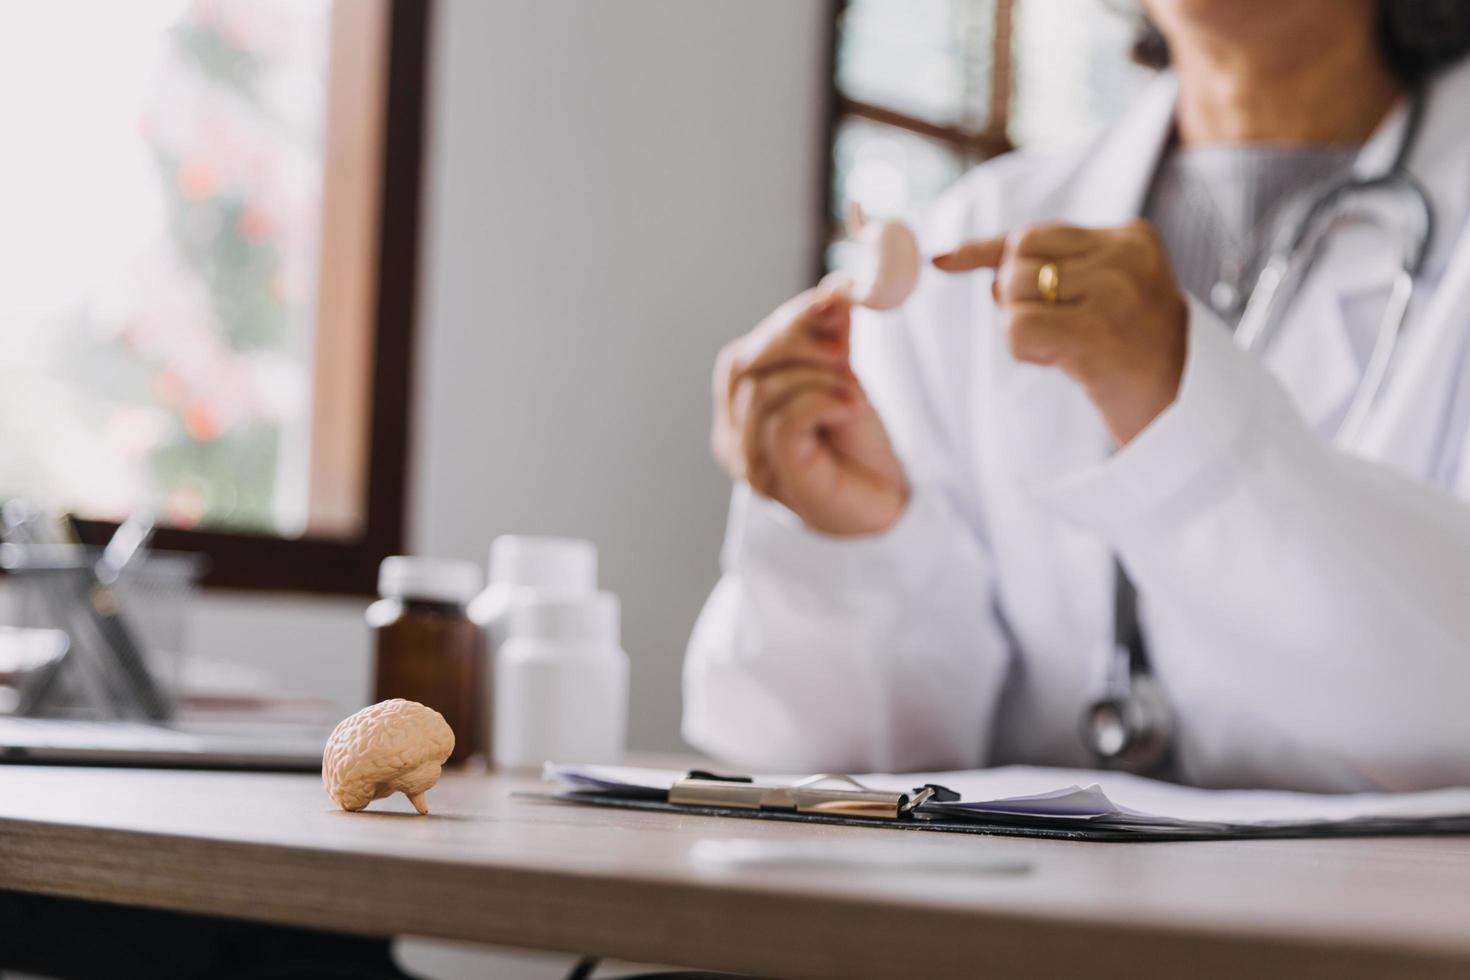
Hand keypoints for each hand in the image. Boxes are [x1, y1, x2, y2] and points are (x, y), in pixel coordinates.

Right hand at [711, 285, 908, 535]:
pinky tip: (847, 406)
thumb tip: (836, 289)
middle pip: (746, 367)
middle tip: (844, 347)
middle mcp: (733, 439)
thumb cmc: (854, 444)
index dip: (786, 324)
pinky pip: (787, 421)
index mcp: (738, 410)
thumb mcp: (839, 376)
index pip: (743, 356)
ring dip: (819, 378)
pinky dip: (821, 401)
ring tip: (851, 392)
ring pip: (767, 392)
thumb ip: (829, 338)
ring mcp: (751, 463)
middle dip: (801, 344)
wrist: (883, 500)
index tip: (833, 300)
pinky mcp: (779, 477)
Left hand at [932, 220, 1187, 445]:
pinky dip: (1025, 351)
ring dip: (1022, 325)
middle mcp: (1124, 257)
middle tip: (1050, 327)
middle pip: (1019, 256)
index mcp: (1131, 238)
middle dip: (1014, 295)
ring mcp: (1113, 292)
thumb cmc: (1134, 354)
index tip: (945, 260)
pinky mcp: (1095, 332)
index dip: (991, 253)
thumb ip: (1045, 267)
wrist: (1184, 408)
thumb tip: (951, 256)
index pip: (1035, 233)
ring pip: (1014, 291)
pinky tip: (1062, 362)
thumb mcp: (1098, 293)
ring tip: (1065, 346)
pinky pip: (1018, 330)